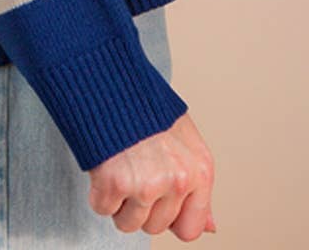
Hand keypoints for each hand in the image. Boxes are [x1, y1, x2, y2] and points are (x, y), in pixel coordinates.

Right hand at [88, 111, 216, 238]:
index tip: (158, 199)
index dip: (170, 216)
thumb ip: (197, 185)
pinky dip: (98, 191)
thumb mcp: (184, 138)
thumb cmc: (146, 105)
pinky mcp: (115, 182)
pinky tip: (105, 164)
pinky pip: (103, 208)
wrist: (111, 79)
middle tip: (135, 170)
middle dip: (141, 205)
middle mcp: (178, 180)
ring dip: (119, 201)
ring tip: (121, 166)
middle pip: (155, 227)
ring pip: (128, 223)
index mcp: (200, 170)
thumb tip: (210, 226)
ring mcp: (147, 184)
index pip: (190, 229)